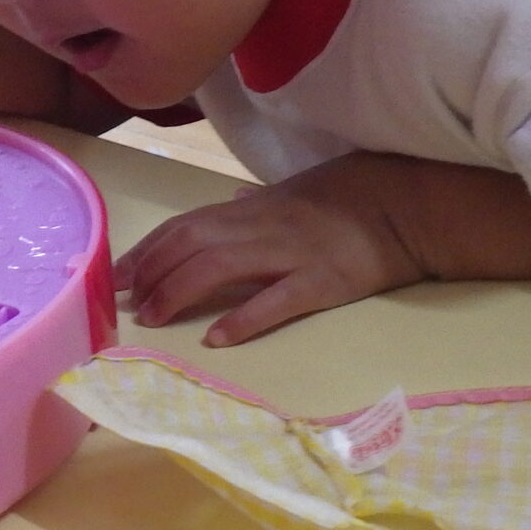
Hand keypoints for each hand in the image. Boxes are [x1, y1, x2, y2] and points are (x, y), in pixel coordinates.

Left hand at [114, 155, 433, 347]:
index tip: (121, 274)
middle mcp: (263, 226)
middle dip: (152, 272)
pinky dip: (243, 318)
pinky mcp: (324, 282)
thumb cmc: (352, 196)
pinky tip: (216, 338)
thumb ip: (259, 202)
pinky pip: (277, 300)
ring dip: (179, 292)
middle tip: (126, 301)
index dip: (149, 250)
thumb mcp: (298, 190)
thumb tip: (232, 203)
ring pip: (221, 266)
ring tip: (154, 319)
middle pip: (192, 243)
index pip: (186, 225)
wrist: (409, 203)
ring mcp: (293, 254)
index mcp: (254, 209)